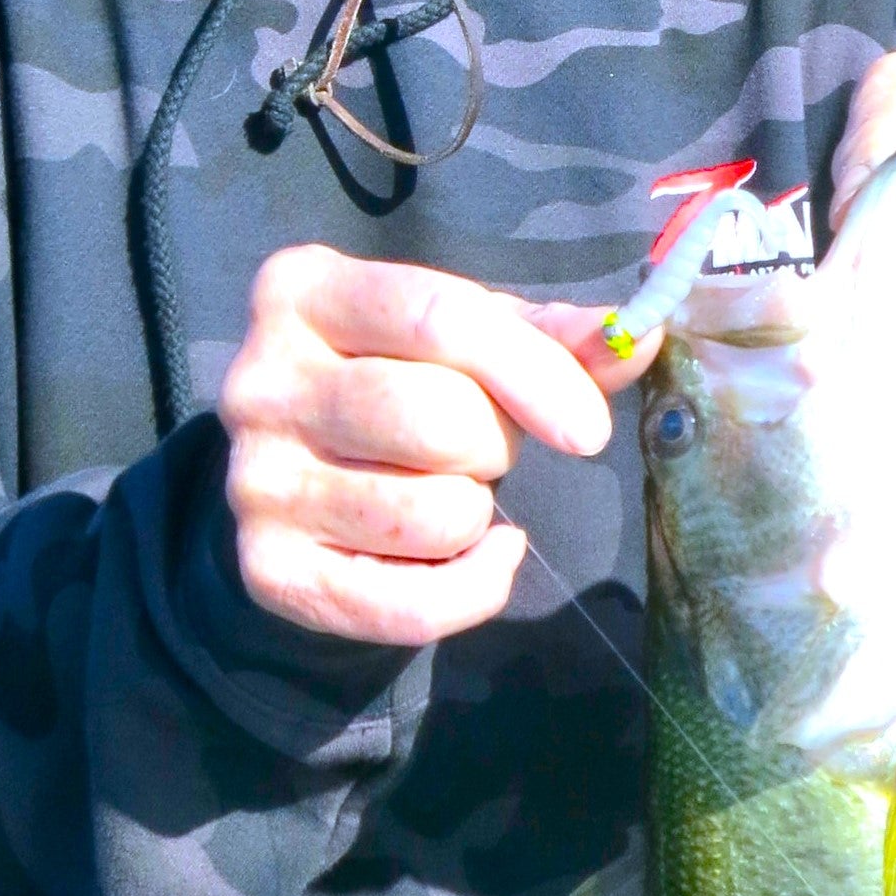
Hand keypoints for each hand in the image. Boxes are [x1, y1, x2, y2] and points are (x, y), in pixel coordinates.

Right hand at [219, 249, 658, 645]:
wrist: (298, 479)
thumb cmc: (396, 380)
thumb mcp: (462, 338)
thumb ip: (550, 335)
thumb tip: (640, 336)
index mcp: (302, 290)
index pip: (439, 316)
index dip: (535, 372)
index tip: (589, 428)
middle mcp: (259, 382)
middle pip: (434, 419)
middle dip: (495, 445)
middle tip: (485, 450)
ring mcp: (255, 482)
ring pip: (429, 515)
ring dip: (477, 515)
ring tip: (452, 493)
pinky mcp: (269, 572)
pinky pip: (412, 605)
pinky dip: (474, 590)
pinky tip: (480, 558)